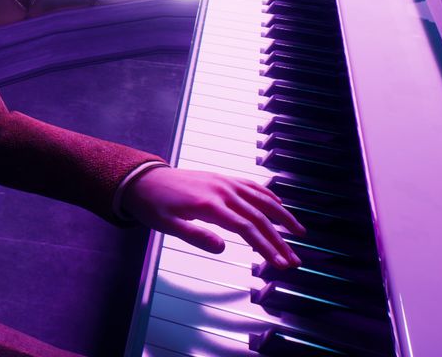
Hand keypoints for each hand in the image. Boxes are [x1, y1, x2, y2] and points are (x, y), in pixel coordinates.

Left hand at [120, 166, 304, 268]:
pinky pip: (250, 185)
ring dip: (282, 216)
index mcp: (209, 204)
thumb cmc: (153, 204)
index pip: (247, 229)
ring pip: (261, 198)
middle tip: (294, 261)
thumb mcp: (167, 225)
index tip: (281, 264)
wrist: (142, 179)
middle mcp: (221, 190)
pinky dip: (268, 195)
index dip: (267, 248)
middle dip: (279, 241)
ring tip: (300, 233)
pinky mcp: (221, 178)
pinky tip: (279, 205)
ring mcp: (223, 182)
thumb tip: (222, 247)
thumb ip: (195, 235)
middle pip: (259, 217)